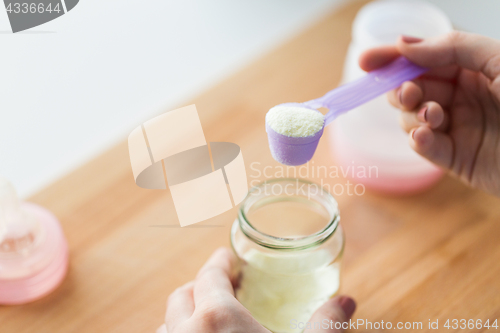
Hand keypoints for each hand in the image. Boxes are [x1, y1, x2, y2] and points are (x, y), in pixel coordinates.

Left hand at [157, 247, 355, 332]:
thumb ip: (326, 323)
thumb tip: (346, 302)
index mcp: (217, 320)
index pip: (210, 276)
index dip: (219, 263)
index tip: (225, 258)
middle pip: (182, 296)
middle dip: (200, 287)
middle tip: (220, 289)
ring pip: (167, 325)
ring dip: (183, 316)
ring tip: (205, 320)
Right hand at [359, 32, 499, 196]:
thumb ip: (451, 48)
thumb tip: (405, 45)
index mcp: (471, 70)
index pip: (422, 60)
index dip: (392, 58)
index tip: (365, 61)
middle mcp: (460, 97)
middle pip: (410, 89)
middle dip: (401, 89)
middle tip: (409, 93)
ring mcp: (456, 128)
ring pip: (410, 118)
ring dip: (412, 114)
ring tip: (432, 116)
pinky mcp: (455, 159)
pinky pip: (424, 147)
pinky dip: (418, 140)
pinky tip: (425, 134)